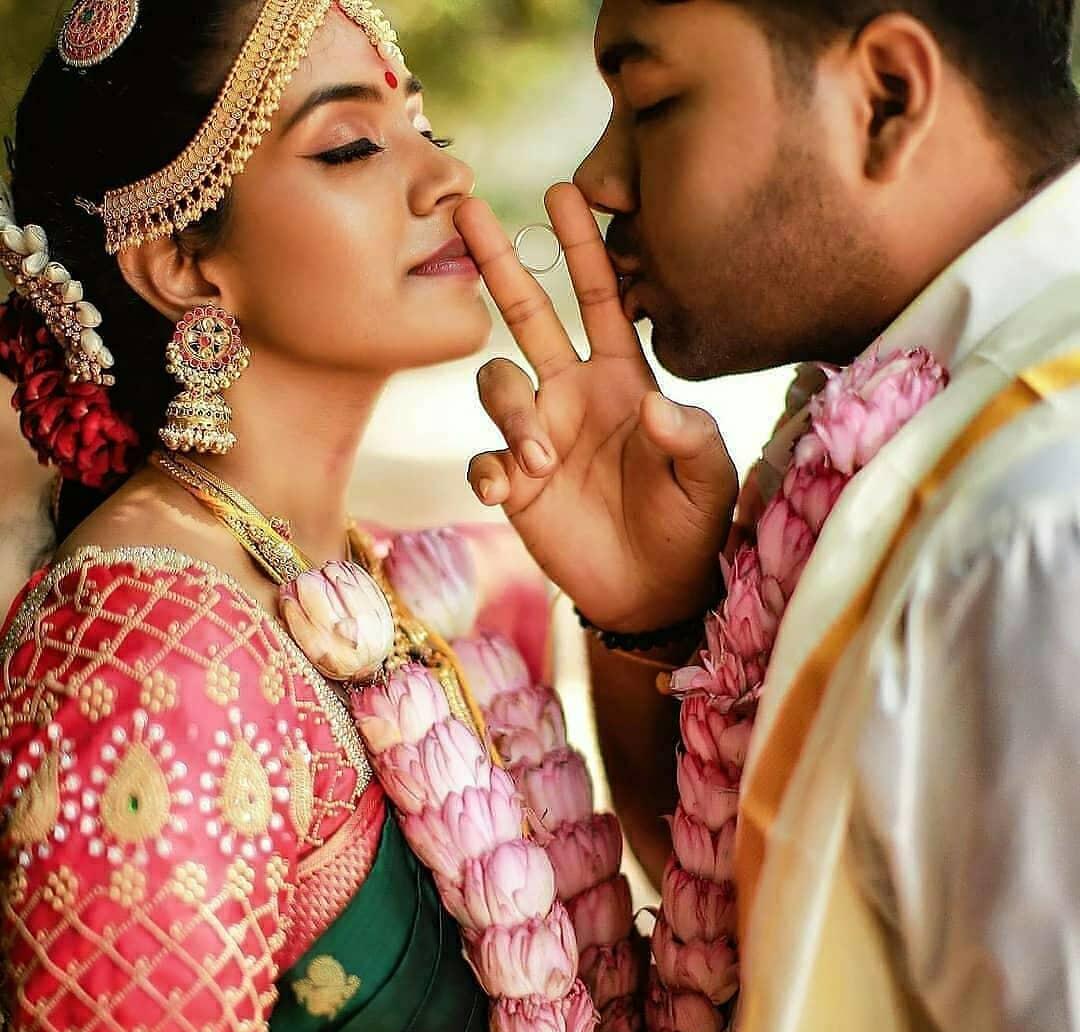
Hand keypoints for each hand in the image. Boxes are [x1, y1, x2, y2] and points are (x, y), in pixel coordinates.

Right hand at [456, 184, 737, 633]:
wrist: (656, 594)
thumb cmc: (691, 525)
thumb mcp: (710, 478)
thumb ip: (692, 436)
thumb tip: (652, 404)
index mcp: (623, 379)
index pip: (602, 298)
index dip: (585, 246)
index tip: (565, 191)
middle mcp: (573, 395)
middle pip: (527, 313)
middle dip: (500, 261)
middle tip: (467, 208)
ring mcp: (538, 437)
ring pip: (497, 385)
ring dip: (510, 411)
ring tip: (540, 459)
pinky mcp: (514, 486)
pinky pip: (483, 459)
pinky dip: (487, 468)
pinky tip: (506, 488)